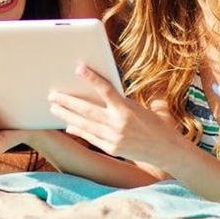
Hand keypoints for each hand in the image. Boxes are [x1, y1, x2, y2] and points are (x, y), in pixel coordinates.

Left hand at [47, 63, 181, 165]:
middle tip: (52, 94)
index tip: (78, 68)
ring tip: (54, 108)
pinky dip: (78, 130)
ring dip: (67, 115)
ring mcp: (114, 138)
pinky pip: (91, 137)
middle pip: (87, 110)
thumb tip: (100, 91)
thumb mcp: (141, 107)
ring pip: (85, 124)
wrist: (166, 150)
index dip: (92, 78)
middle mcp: (118, 124)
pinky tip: (68, 125)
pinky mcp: (112, 149)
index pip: (106, 90)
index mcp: (127, 109)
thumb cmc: (156, 124)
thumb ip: (121, 101)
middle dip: (68, 101)